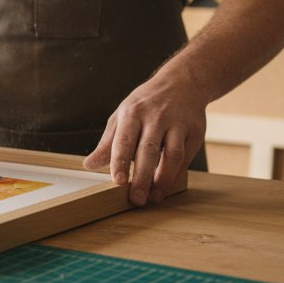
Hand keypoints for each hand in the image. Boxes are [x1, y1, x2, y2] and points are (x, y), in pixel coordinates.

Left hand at [83, 72, 206, 205]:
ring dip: (164, 179)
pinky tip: (167, 186)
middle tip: (137, 200)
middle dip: (143, 178)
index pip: (125, 140)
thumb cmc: (146, 103)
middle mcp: (156, 117)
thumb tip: (89, 165)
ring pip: (172, 154)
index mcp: (133, 112)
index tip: (118, 182)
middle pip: (149, 150)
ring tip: (154, 197)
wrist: (182, 82)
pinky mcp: (195, 131)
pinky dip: (177, 174)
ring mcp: (177, 123)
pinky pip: (186, 157)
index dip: (121, 162)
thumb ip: (108, 143)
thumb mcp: (122, 116)